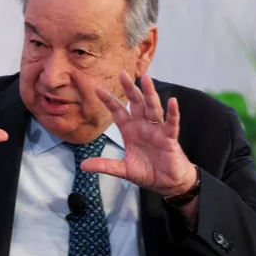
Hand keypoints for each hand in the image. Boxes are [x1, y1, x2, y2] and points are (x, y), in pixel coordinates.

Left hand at [81, 71, 196, 197]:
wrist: (167, 182)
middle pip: (135, 103)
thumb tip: (83, 166)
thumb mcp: (123, 169)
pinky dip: (173, 113)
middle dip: (129, 88)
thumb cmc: (147, 171)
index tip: (97, 88)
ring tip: (147, 79)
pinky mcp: (169, 138)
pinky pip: (171, 123)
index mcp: (130, 129)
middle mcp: (143, 125)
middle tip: (122, 73)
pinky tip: (172, 102)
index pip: (118, 111)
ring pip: (152, 108)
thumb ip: (105, 165)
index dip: (108, 100)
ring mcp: (157, 129)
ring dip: (150, 94)